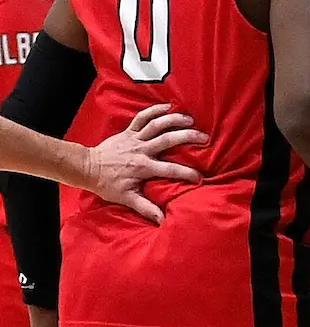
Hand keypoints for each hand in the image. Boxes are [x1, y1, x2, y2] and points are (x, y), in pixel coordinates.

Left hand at [82, 104, 206, 221]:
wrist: (87, 169)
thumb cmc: (108, 185)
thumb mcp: (126, 198)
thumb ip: (145, 208)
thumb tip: (162, 220)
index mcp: (143, 167)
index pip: (170, 169)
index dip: (187, 173)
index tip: (200, 178)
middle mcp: (141, 150)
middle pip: (168, 139)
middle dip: (189, 137)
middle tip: (205, 138)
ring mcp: (135, 138)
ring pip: (157, 124)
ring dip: (175, 119)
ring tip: (191, 120)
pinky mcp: (128, 131)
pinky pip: (142, 116)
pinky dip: (155, 109)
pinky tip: (168, 106)